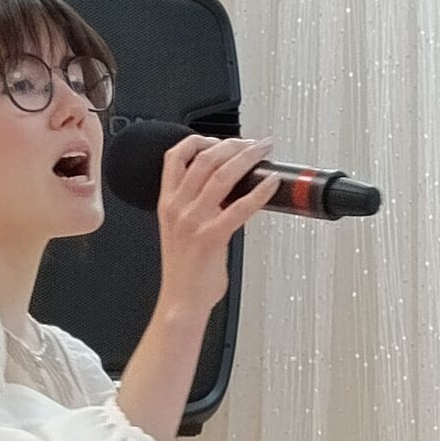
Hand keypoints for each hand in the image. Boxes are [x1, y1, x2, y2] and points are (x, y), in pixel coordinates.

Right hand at [155, 134, 278, 315]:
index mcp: (168, 204)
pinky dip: (259, 191)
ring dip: (247, 158)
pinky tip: (271, 184)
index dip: (198, 140)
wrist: (181, 302)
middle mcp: (178, 208)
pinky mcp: (211, 237)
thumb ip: (198, 208)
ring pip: (221, 175)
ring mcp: (193, 221)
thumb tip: (228, 193)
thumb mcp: (181, 232)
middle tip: (253, 143)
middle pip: (204, 159)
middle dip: (233, 144)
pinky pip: (240, 207)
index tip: (219, 139)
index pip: (175, 157)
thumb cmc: (185, 272)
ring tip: (263, 152)